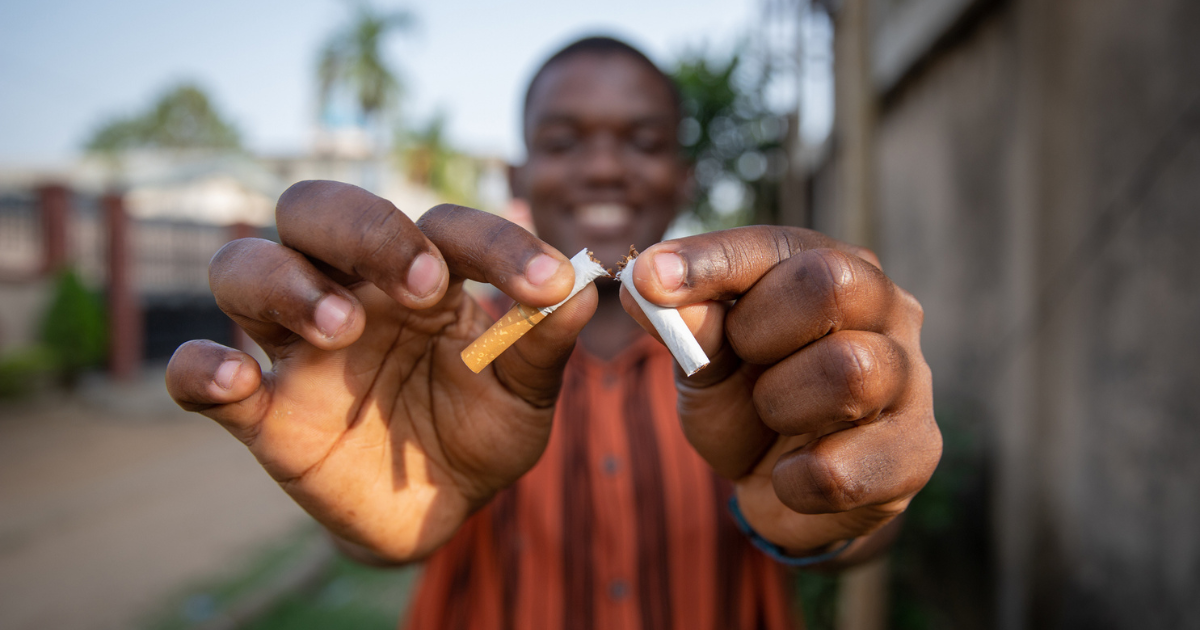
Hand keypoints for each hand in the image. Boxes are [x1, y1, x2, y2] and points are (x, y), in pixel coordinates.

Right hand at [166, 181, 594, 561]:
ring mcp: (297, 346)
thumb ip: (544, 345)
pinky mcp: (261, 410)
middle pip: (314, 209)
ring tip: (342, 326)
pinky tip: (239, 378)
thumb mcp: (523, 394)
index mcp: (419, 275)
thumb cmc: (479, 430)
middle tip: (421, 285)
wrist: (436, 508)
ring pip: (243, 268)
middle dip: (365, 229)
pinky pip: (197, 374)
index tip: (545, 283)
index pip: (440, 226)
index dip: (492, 242)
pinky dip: (202, 367)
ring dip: (286, 282)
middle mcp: (350, 291)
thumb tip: (584, 289)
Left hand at [621, 226, 940, 557]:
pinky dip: (794, 479)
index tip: (648, 278)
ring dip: (780, 405)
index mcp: (832, 266)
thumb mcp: (706, 363)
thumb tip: (647, 285)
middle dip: (759, 329)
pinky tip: (792, 473)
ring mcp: (911, 378)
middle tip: (743, 358)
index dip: (710, 260)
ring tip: (774, 418)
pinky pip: (841, 468)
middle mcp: (886, 308)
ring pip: (849, 371)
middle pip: (831, 284)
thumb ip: (688, 327)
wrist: (784, 488)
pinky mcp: (916, 451)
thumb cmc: (748, 403)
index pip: (775, 246)